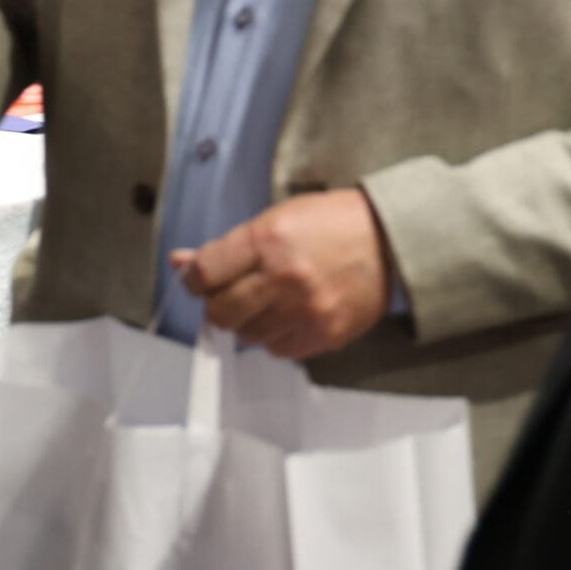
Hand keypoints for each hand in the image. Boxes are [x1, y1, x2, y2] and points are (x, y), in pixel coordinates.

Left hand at [171, 189, 392, 361]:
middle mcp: (283, 277)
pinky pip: (279, 351)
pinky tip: (290, 316)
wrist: (389, 239)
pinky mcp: (325, 334)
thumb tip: (182, 262)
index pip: (204, 274)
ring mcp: (305, 310)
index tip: (199, 282)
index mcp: (266, 240)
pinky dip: (276, 337)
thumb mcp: (275, 218)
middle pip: (220, 313)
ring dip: (249, 323)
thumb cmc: (330, 222)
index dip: (194, 281)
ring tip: (268, 302)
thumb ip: (228, 246)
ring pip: (248, 336)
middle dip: (218, 306)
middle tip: (232, 295)